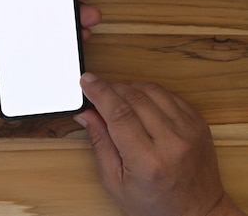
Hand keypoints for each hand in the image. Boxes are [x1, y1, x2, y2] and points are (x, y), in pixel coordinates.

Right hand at [76, 73, 244, 215]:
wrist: (198, 212)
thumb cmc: (156, 204)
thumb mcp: (115, 182)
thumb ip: (100, 144)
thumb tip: (87, 114)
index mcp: (148, 161)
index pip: (119, 114)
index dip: (100, 93)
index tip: (87, 81)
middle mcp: (172, 143)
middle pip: (134, 97)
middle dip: (110, 88)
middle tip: (96, 89)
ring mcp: (189, 131)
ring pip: (152, 91)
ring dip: (129, 88)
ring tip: (118, 98)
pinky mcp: (198, 124)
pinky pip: (170, 95)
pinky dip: (150, 93)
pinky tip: (140, 103)